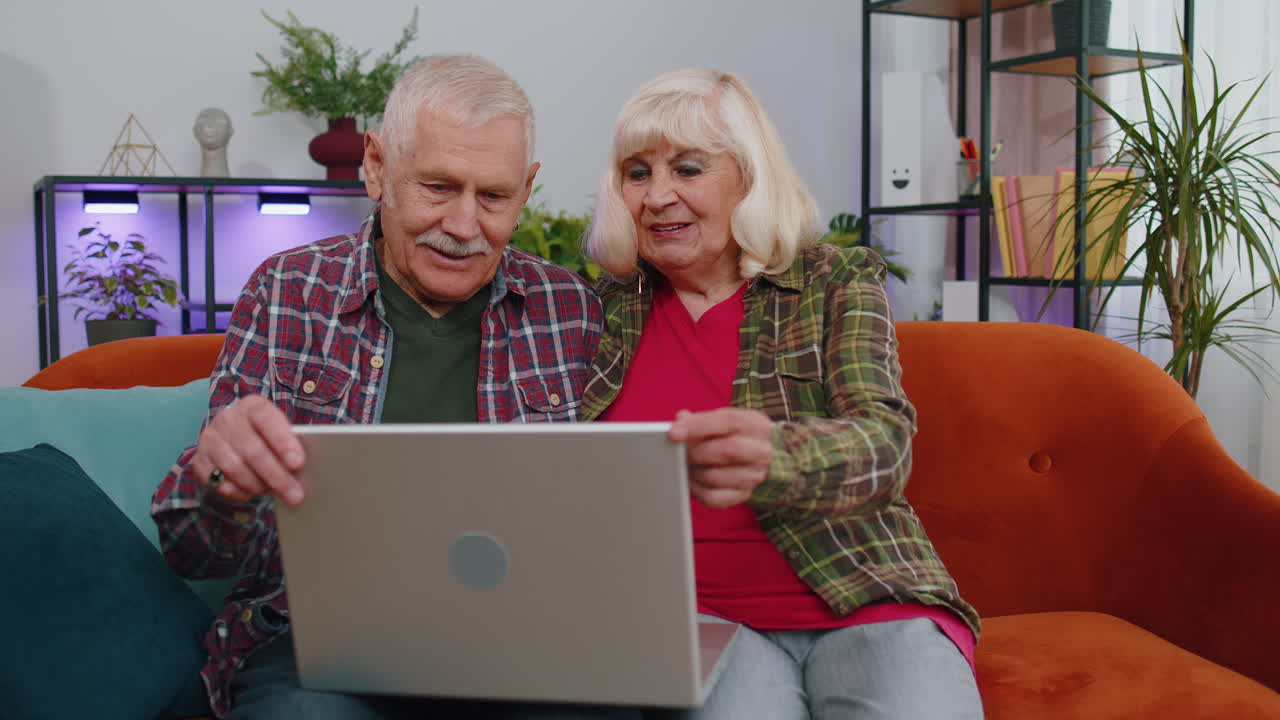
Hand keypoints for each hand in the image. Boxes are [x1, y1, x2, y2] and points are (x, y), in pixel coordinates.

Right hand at [190, 395, 306, 505]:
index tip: (298, 463)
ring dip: (258, 485)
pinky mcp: (200, 461)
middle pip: (252, 450)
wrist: (233, 441)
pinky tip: (253, 493)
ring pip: (235, 468)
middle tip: (295, 495)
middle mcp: (228, 419)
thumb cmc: (266, 438)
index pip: (266, 419)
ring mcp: (210, 439)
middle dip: (276, 476)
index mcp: (252, 406)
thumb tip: (302, 470)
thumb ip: (291, 445)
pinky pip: (219, 483)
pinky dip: (240, 492)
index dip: (282, 441)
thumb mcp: (280, 433)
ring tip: (276, 493)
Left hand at [668, 407, 773, 508]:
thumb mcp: (720, 421)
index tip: (673, 433)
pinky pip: (714, 497)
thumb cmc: (731, 436)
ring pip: (716, 476)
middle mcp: (761, 451)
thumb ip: (700, 420)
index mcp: (756, 424)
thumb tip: (680, 421)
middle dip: (695, 452)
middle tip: (677, 452)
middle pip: (727, 450)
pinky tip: (691, 481)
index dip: (698, 426)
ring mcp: (754, 475)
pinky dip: (696, 490)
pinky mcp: (743, 495)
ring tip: (683, 466)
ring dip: (693, 472)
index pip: (729, 422)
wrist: (753, 457)